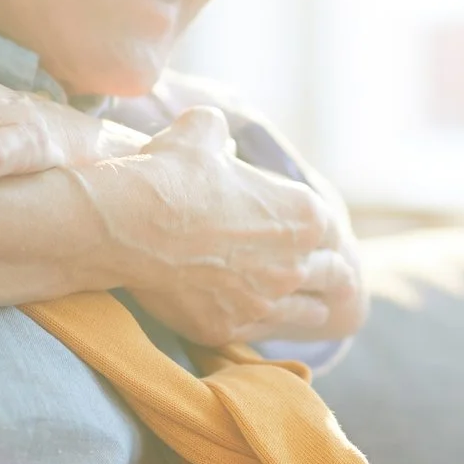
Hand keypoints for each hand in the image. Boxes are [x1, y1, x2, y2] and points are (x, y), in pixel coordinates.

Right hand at [100, 108, 356, 347]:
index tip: (304, 236)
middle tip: (310, 272)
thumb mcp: (199, 132)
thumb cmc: (169, 174)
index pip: (331, 231)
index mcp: (303, 214)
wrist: (128, 223)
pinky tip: (252, 314)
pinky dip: (263, 324)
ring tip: (288, 297)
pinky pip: (265, 334)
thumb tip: (212, 130)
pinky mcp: (232, 328)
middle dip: (326, 273)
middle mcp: (295, 263)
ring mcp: (266, 301)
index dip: (316, 232)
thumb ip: (218, 130)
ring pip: (312, 314)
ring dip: (305, 305)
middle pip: (335, 277)